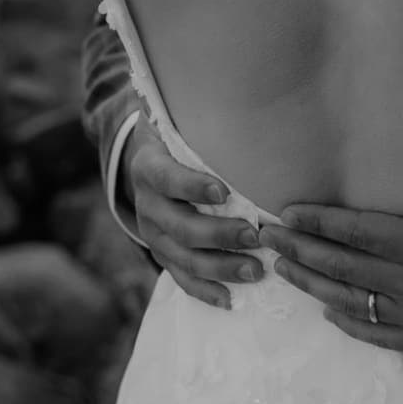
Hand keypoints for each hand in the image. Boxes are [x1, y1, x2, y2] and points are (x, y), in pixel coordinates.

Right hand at [124, 115, 262, 309]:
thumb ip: (204, 122)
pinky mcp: (162, 254)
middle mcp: (147, 204)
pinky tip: (231, 300)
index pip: (169, 179)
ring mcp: (153, 234)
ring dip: (220, 268)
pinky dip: (205, 291)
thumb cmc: (180, 140)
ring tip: (256, 271)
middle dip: (219, 235)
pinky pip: (180, 278)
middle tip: (256, 237)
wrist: (146, 162)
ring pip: (182, 258)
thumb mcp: (180, 126)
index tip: (224, 192)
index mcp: (150, 168)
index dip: (193, 187)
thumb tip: (247, 103)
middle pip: (180, 226)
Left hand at [259, 106, 402, 351]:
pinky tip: (329, 312)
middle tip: (266, 235)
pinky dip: (351, 324)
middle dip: (302, 250)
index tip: (288, 210)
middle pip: (346, 269)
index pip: (362, 233)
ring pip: (355, 303)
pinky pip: (381, 336)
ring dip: (315, 286)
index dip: (322, 221)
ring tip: (283, 268)